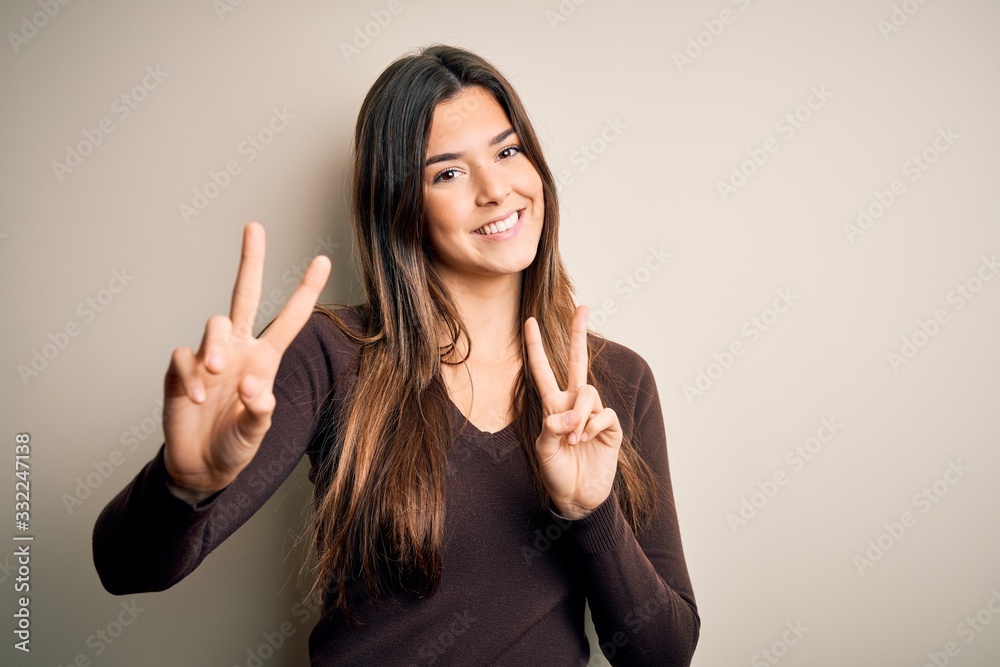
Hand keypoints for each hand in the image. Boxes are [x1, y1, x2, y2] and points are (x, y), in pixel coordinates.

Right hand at [162, 222, 330, 493]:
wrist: (201, 467)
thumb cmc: (236, 445)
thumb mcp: (257, 432)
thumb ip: (260, 411)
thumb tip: (253, 388)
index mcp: (265, 360)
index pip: (289, 319)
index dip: (305, 291)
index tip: (322, 260)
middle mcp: (239, 350)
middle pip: (244, 296)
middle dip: (251, 261)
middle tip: (254, 227)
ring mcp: (209, 358)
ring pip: (214, 325)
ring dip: (216, 344)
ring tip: (217, 370)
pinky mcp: (181, 371)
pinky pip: (183, 357)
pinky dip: (189, 375)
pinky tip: (196, 398)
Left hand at [524, 305, 621, 519]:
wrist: (577, 496)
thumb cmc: (556, 472)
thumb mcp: (543, 451)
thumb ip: (551, 429)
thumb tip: (566, 417)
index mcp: (552, 405)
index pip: (543, 370)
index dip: (535, 347)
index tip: (529, 321)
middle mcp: (573, 404)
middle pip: (578, 361)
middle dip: (579, 334)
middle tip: (583, 308)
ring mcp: (593, 413)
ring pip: (589, 393)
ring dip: (579, 415)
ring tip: (573, 439)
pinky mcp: (610, 427)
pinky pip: (603, 414)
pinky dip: (592, 426)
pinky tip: (586, 440)